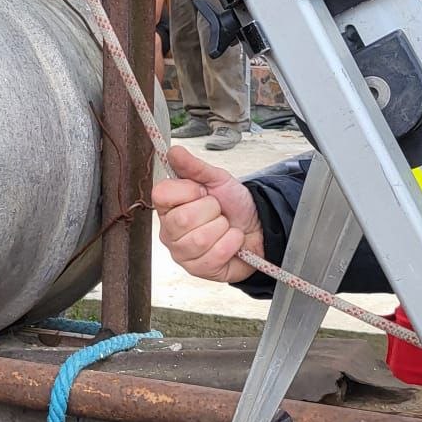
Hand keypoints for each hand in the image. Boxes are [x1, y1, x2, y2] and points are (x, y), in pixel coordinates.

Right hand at [150, 145, 264, 283]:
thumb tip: (174, 151)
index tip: (202, 192)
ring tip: (225, 227)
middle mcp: (169, 231)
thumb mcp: (217, 180)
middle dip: (211, 211)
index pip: (162, 194)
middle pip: (182, 219)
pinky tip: (232, 241)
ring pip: (199, 239)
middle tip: (218, 212)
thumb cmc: (234, 205)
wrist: (258, 226)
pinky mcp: (197, 269)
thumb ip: (194, 167)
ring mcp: (181, 252)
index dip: (188, 191)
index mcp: (169, 206)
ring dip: (222, 229)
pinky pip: (213, 256)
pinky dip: (230, 244)